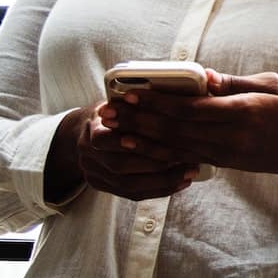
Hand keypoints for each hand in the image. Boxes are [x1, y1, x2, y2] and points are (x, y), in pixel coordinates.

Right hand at [45, 102, 196, 201]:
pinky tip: (180, 183)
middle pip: (119, 165)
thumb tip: (184, 83)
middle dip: (155, 163)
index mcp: (92, 128)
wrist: (87, 132)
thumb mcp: (120, 99)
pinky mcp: (103, 187)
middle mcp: (88, 154)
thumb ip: (140, 100)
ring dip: (162, 180)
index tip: (166, 138)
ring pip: (127, 185)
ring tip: (190, 172)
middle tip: (187, 158)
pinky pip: (131, 194)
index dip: (133, 140)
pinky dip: (158, 190)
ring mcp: (94, 173)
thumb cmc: (116, 111)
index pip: (106, 138)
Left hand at [100, 72, 277, 197]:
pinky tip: (138, 148)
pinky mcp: (222, 163)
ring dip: (140, 139)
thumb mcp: (272, 85)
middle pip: (174, 129)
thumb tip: (204, 77)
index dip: (157, 102)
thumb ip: (236, 82)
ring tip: (113, 130)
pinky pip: (184, 158)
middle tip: (109, 110)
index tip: (132, 92)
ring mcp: (225, 154)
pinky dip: (157, 153)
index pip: (191, 108)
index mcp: (244, 112)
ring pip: (174, 147)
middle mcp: (231, 137)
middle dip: (138, 120)